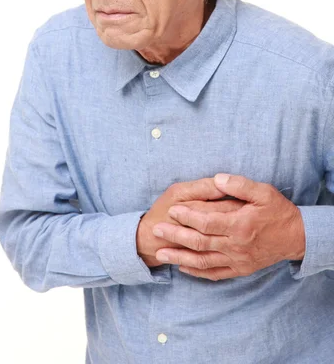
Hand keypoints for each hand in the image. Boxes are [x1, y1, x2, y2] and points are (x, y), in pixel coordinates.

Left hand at [152, 173, 305, 279]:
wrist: (297, 237)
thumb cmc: (279, 211)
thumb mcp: (263, 192)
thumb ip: (239, 185)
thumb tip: (217, 179)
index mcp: (240, 225)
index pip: (207, 222)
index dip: (187, 216)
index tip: (172, 210)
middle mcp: (236, 245)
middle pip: (200, 242)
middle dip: (176, 236)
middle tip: (156, 230)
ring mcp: (237, 260)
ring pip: (203, 261)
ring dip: (180, 258)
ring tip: (160, 254)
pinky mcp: (240, 269)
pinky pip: (215, 273)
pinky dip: (197, 272)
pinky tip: (183, 268)